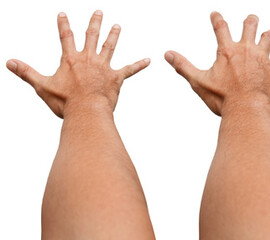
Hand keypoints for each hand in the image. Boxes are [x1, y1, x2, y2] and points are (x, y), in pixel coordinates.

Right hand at [6, 11, 149, 117]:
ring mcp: (103, 67)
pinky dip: (139, 65)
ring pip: (110, 47)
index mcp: (71, 59)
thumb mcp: (41, 86)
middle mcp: (88, 59)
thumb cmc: (64, 102)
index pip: (66, 37)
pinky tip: (149, 60)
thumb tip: (9, 62)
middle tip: (99, 12)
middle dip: (95, 23)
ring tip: (118, 26)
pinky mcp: (116, 78)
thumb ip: (27, 72)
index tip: (63, 14)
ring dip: (114, 35)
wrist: (87, 112)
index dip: (64, 24)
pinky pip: (130, 70)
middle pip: (91, 36)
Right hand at [165, 12, 269, 115]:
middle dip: (251, 21)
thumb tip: (167, 54)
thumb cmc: (222, 99)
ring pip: (269, 38)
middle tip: (252, 19)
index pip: (221, 27)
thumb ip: (183, 66)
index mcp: (227, 51)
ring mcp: (263, 59)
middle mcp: (246, 50)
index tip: (216, 14)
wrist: (246, 109)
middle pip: (250, 26)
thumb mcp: (198, 81)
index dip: (217, 19)